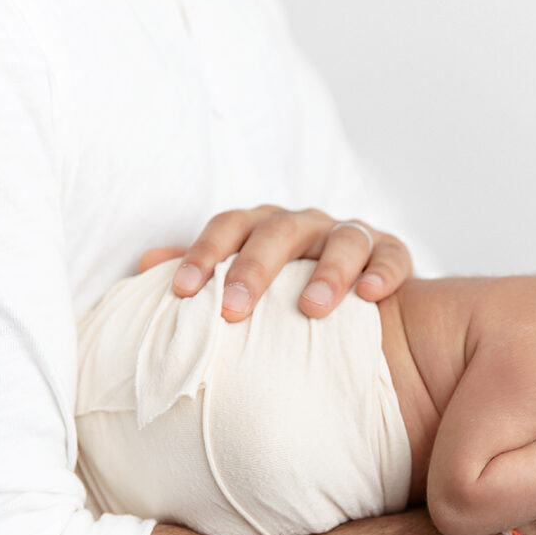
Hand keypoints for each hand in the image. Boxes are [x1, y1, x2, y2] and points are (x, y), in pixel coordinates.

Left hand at [138, 205, 411, 320]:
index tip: (183, 294)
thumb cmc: (287, 295)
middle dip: (254, 268)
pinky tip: (370, 296)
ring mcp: (350, 235)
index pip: (229, 227)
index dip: (204, 254)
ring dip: (327, 271)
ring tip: (312, 308)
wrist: (355, 304)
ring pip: (342, 238)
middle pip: (278, 231)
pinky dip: (382, 272)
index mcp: (264, 227)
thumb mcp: (243, 283)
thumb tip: (144, 265)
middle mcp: (306, 224)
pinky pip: (390, 255)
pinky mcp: (390, 252)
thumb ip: (203, 274)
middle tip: (235, 310)